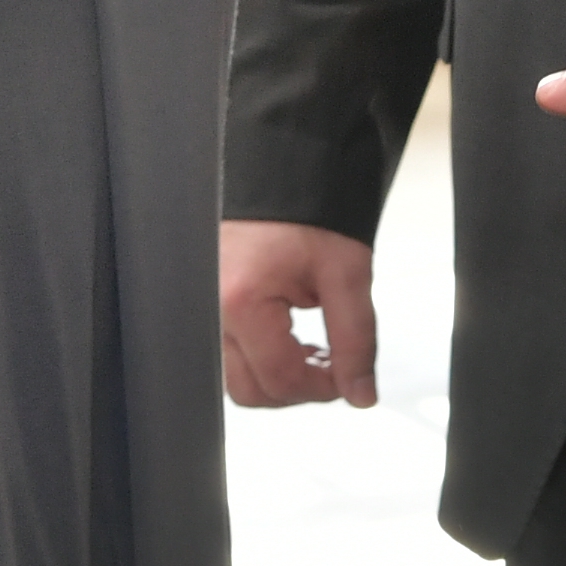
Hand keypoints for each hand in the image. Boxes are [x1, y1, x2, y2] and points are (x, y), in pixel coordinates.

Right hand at [220, 219, 377, 408]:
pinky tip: (289, 337)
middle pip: (249, 390)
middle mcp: (212, 308)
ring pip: (235, 376)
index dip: (322, 390)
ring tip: (311, 349)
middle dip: (296, 389)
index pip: (281, 379)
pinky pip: (228, 351)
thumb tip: (360, 395)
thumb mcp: (347, 275)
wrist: (285, 170)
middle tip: (332, 367)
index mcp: (241, 301)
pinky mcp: (207, 301)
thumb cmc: (310, 209)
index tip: (347, 379)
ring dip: (277, 375)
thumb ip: (356, 340)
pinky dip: (260, 357)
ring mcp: (204, 306)